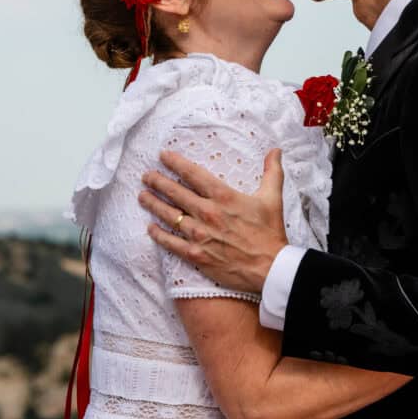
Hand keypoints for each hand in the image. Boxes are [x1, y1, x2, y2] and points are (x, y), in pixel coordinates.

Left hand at [139, 148, 287, 294]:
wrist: (270, 268)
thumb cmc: (270, 233)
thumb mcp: (272, 198)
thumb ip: (271, 172)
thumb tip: (275, 150)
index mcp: (223, 197)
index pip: (193, 174)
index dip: (176, 163)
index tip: (163, 156)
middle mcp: (207, 213)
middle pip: (175, 193)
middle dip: (158, 182)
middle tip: (146, 175)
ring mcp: (199, 234)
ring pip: (169, 215)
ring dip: (153, 204)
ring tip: (142, 196)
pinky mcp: (196, 255)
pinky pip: (171, 243)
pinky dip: (158, 235)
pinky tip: (150, 228)